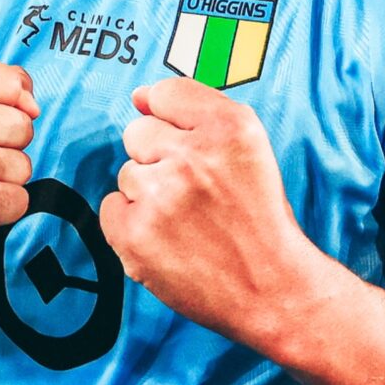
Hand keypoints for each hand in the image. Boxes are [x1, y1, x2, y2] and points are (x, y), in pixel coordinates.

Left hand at [104, 78, 329, 350]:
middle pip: (138, 133)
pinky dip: (131, 225)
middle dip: (159, 160)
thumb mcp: (251, 150)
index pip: (166, 93)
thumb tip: (138, 97)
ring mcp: (161, 195)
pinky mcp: (135, 234)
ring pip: (127, 174)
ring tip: (187, 224)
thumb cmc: (260, 220)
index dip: (169, 120)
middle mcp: (193, 155)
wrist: (273, 291)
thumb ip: (199, 114)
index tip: (182, 145)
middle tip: (194, 195)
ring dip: (149, 196)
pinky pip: (112, 208)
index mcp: (229, 128)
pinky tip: (167, 241)